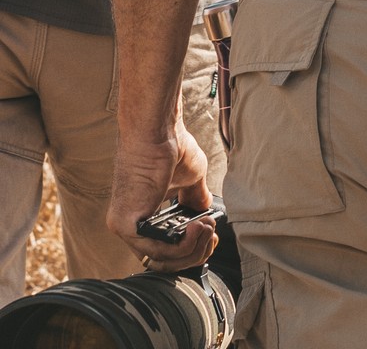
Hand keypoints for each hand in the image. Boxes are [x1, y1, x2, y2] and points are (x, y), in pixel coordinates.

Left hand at [108, 120, 217, 270]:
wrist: (157, 132)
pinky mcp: (127, 226)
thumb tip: (206, 211)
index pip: (166, 252)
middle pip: (166, 262)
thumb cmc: (172, 148)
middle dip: (196, 253)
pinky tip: (198, 227)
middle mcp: (131, 227)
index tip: (212, 235)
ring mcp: (126, 229)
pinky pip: (157, 250)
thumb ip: (195, 199)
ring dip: (193, 247)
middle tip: (212, 234)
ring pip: (163, 260)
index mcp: (144, 217)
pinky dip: (183, 244)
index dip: (193, 250)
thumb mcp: (190, 178)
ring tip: (206, 226)